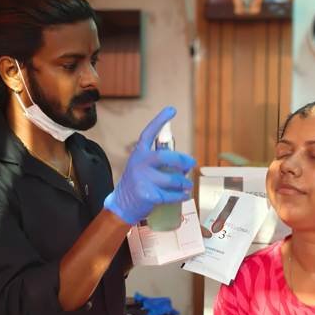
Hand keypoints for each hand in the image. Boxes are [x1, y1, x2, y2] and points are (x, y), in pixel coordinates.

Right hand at [104, 107, 195, 224]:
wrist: (122, 204)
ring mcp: (142, 180)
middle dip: (182, 161)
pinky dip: (181, 195)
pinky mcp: (148, 195)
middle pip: (165, 157)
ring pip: (172, 179)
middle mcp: (139, 164)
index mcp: (139, 153)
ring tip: (188, 184)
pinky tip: (184, 194)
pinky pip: (171, 195)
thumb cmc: (137, 183)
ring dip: (184, 182)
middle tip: (191, 163)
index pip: (149, 133)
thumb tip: (184, 163)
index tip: (172, 110)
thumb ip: (158, 161)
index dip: (160, 120)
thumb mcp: (142, 166)